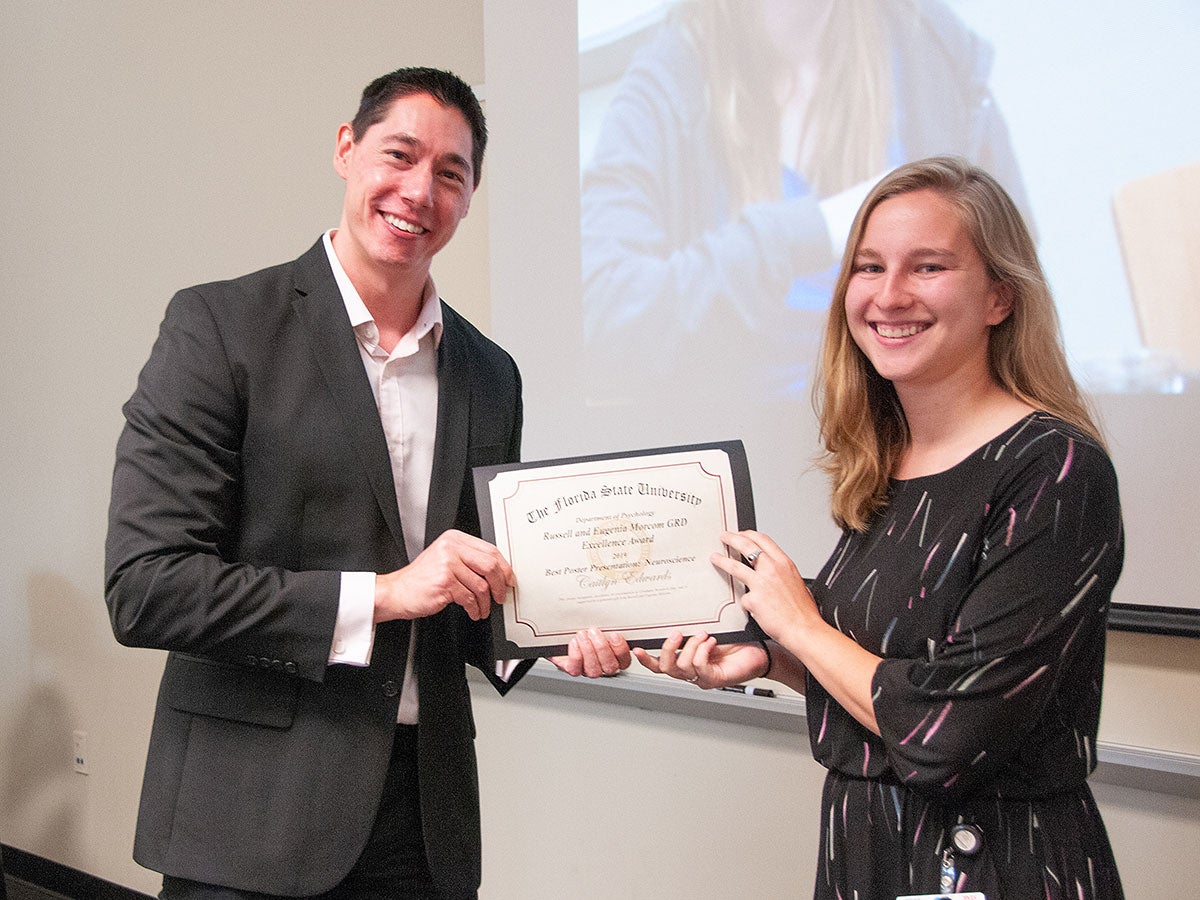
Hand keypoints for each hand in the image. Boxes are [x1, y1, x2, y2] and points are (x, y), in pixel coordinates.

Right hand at [374, 529, 513, 622]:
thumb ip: (468, 560)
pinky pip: (470, 598)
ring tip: (483, 608)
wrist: (397, 592)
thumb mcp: (445, 559)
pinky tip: (473, 611)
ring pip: (481, 585)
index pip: (490, 549)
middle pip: (490, 565)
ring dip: (486, 602)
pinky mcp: (445, 583)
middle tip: (501, 596)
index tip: (509, 579)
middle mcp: (451, 548)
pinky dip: (474, 608)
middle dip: (500, 585)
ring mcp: (447, 564)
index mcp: (454, 539)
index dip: (504, 567)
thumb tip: (498, 572)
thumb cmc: (421, 579)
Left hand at [549, 629, 631, 677]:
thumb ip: (609, 624)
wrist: (565, 635)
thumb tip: (616, 612)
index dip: (621, 650)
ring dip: (588, 650)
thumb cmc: (587, 628)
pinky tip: (574, 642)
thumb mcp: (600, 623)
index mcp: (616, 656)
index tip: (615, 635)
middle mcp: (604, 666)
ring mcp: (589, 670)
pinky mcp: (574, 669)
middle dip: (602, 648)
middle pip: (610, 666)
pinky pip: (576, 669)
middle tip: (594, 631)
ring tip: (582, 634)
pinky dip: (575, 655)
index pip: (625, 660)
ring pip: (594, 670)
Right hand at [633, 631, 767, 689]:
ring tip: (704, 634)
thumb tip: (679, 609)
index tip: (636, 648)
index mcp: (686, 660)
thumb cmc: (738, 641)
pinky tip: (711, 642)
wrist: (761, 651)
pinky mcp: (714, 679)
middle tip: (677, 634)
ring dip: (691, 646)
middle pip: (665, 668)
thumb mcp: (710, 630)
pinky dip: (702, 651)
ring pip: (681, 666)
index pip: (660, 665)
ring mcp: (702, 677)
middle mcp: (691, 672)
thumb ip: (693, 627)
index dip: (646, 659)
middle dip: (668, 648)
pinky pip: (699, 667)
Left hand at [710, 530, 818, 643]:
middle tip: (724, 536)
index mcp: (784, 563)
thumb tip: (774, 573)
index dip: (749, 534)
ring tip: (715, 558)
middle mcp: (772, 569)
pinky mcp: (753, 598)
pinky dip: (747, 603)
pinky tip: (754, 609)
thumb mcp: (797, 583)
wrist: (803, 629)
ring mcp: (761, 583)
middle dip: (732, 538)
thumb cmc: (803, 612)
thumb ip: (783, 574)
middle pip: (747, 545)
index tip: (742, 534)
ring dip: (722, 560)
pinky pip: (744, 598)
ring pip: (735, 566)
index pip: (763, 540)